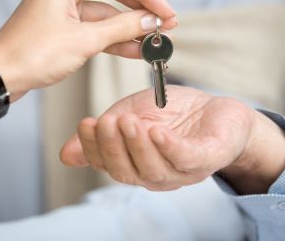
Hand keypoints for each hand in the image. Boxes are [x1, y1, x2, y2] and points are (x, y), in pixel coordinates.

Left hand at [0, 0, 176, 99]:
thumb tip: (151, 22)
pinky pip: (95, 28)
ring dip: (130, 28)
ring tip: (156, 42)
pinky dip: (115, 39)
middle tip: (166, 25)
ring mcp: (63, 7)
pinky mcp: (62, 27)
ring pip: (106, 13)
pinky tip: (137, 50)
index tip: (166, 12)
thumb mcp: (84, 41)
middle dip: (141, 10)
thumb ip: (122, 28)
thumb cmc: (32, 55)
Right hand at [60, 86, 284, 193]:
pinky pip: (185, 158)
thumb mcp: (131, 115)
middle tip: (106, 122)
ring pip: (154, 169)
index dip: (93, 148)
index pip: (107, 165)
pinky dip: (168, 147)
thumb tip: (66, 153)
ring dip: (137, 146)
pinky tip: (157, 132)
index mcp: (136, 165)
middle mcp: (156, 174)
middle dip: (112, 147)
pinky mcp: (207, 158)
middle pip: (127, 172)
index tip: (86, 123)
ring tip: (128, 121)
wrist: (218, 109)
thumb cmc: (174, 113)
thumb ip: (104, 131)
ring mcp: (182, 171)